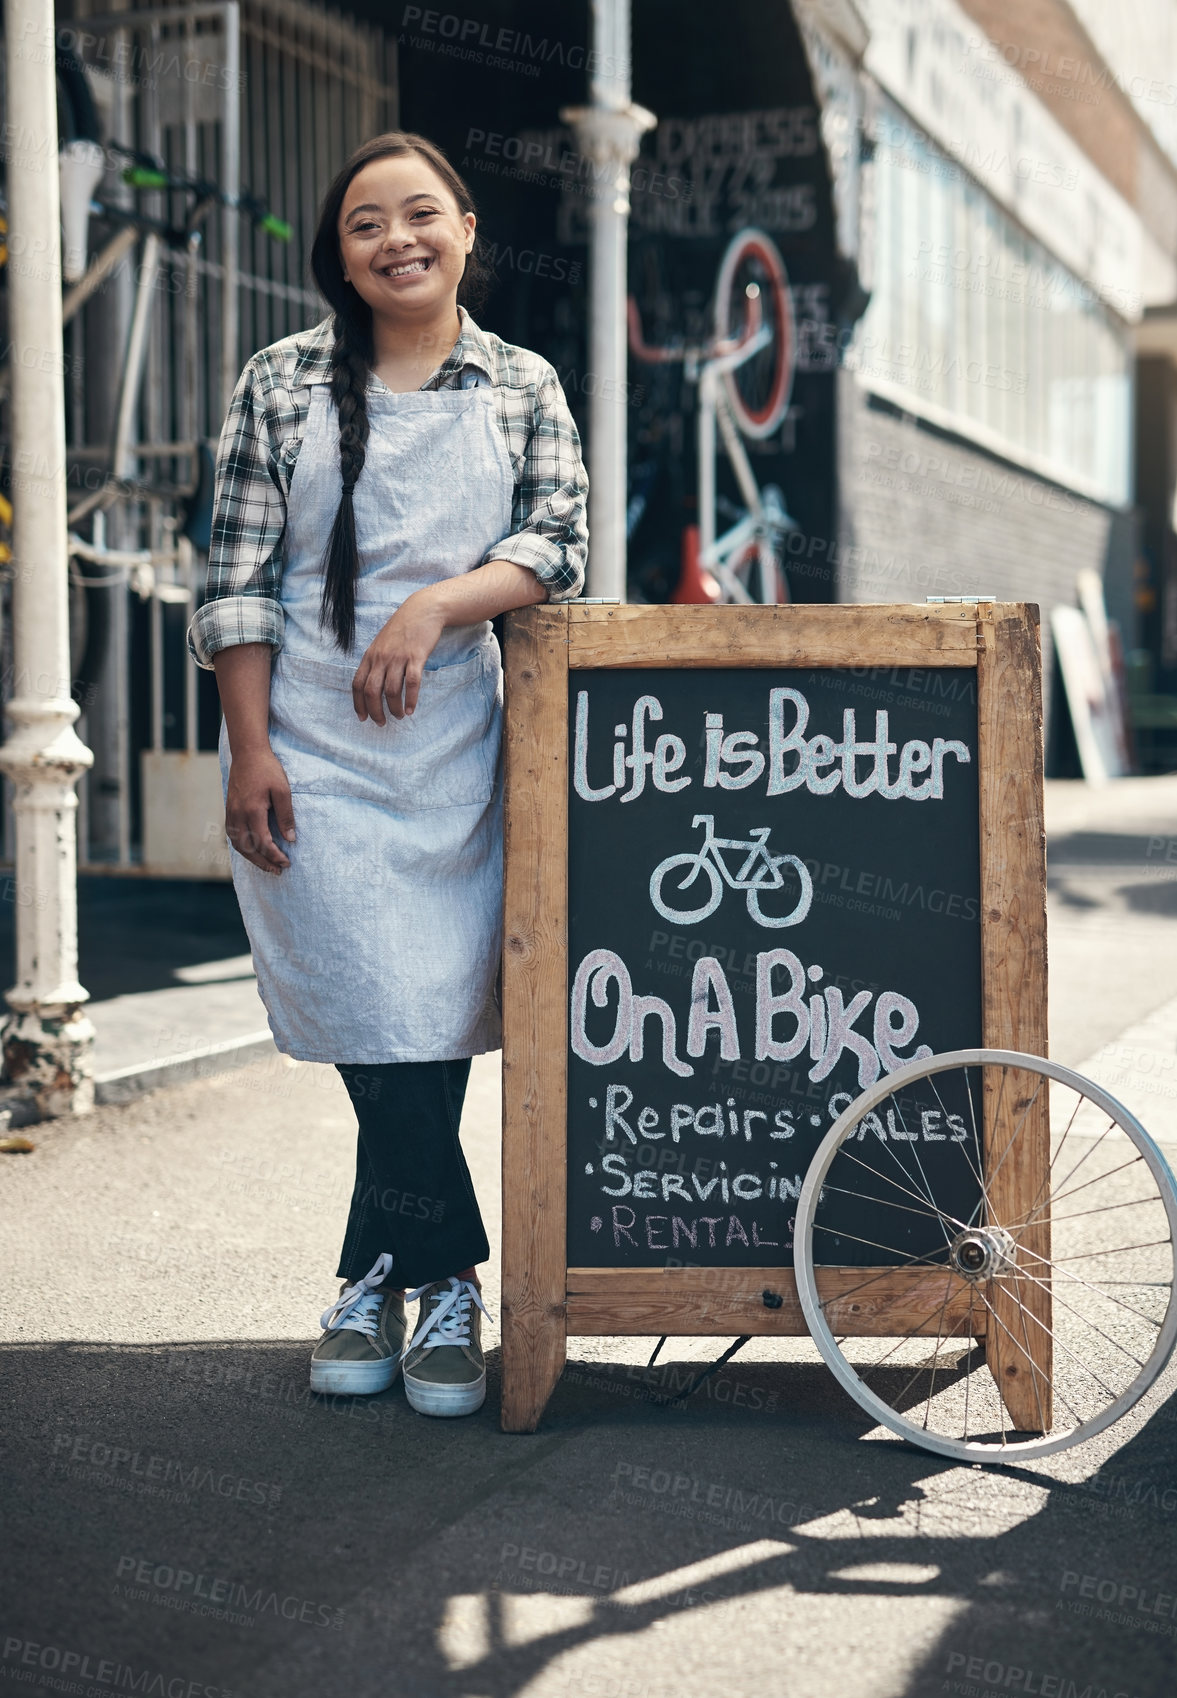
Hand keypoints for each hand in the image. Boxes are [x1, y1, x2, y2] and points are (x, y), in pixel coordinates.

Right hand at [225, 746, 295, 873]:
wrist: (247, 752)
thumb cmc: (267, 769)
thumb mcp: (282, 790)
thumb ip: (286, 816)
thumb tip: (290, 839)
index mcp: (252, 811)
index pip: (263, 842)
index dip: (275, 856)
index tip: (287, 862)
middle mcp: (238, 815)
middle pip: (248, 848)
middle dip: (263, 862)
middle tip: (277, 870)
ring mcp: (231, 812)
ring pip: (237, 844)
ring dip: (251, 857)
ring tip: (265, 864)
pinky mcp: (229, 809)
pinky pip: (232, 835)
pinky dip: (242, 846)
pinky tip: (251, 849)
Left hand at [351, 588, 444, 723]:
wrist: (422, 611)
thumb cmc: (402, 628)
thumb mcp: (382, 643)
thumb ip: (376, 661)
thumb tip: (372, 684)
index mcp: (370, 655)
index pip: (358, 684)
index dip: (358, 704)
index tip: (362, 717)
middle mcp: (381, 657)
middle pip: (372, 691)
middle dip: (375, 711)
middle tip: (381, 722)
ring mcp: (398, 657)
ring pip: (392, 690)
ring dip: (394, 708)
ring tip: (399, 716)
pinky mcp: (416, 657)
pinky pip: (411, 683)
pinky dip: (410, 699)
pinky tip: (410, 709)